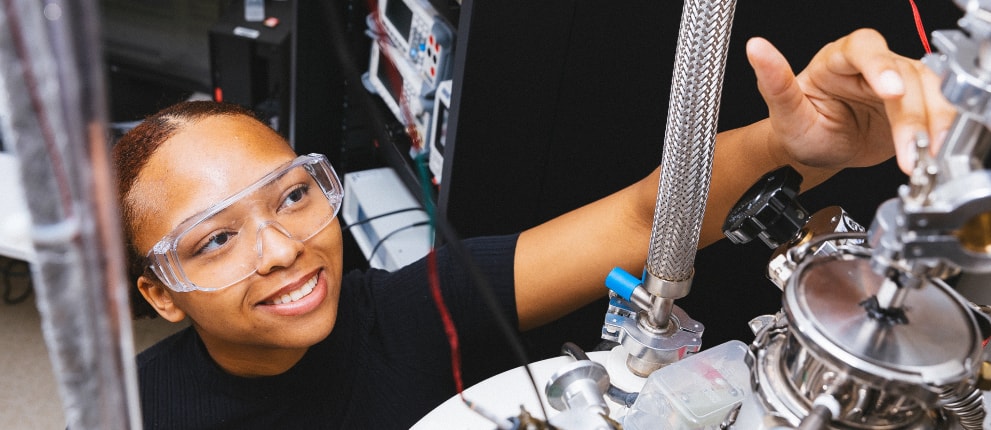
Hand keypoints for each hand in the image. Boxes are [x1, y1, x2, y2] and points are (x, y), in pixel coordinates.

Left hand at [747, 29, 956, 173]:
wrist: (816, 152)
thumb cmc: (800, 128)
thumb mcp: (784, 111)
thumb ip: (774, 81)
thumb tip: (756, 48)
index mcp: (837, 58)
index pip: (864, 49)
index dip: (881, 66)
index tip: (891, 91)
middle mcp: (870, 66)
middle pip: (904, 74)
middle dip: (910, 113)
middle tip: (911, 145)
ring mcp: (897, 84)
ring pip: (928, 91)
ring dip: (933, 124)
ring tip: (925, 155)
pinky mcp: (914, 106)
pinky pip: (938, 110)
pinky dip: (942, 131)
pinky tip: (936, 152)